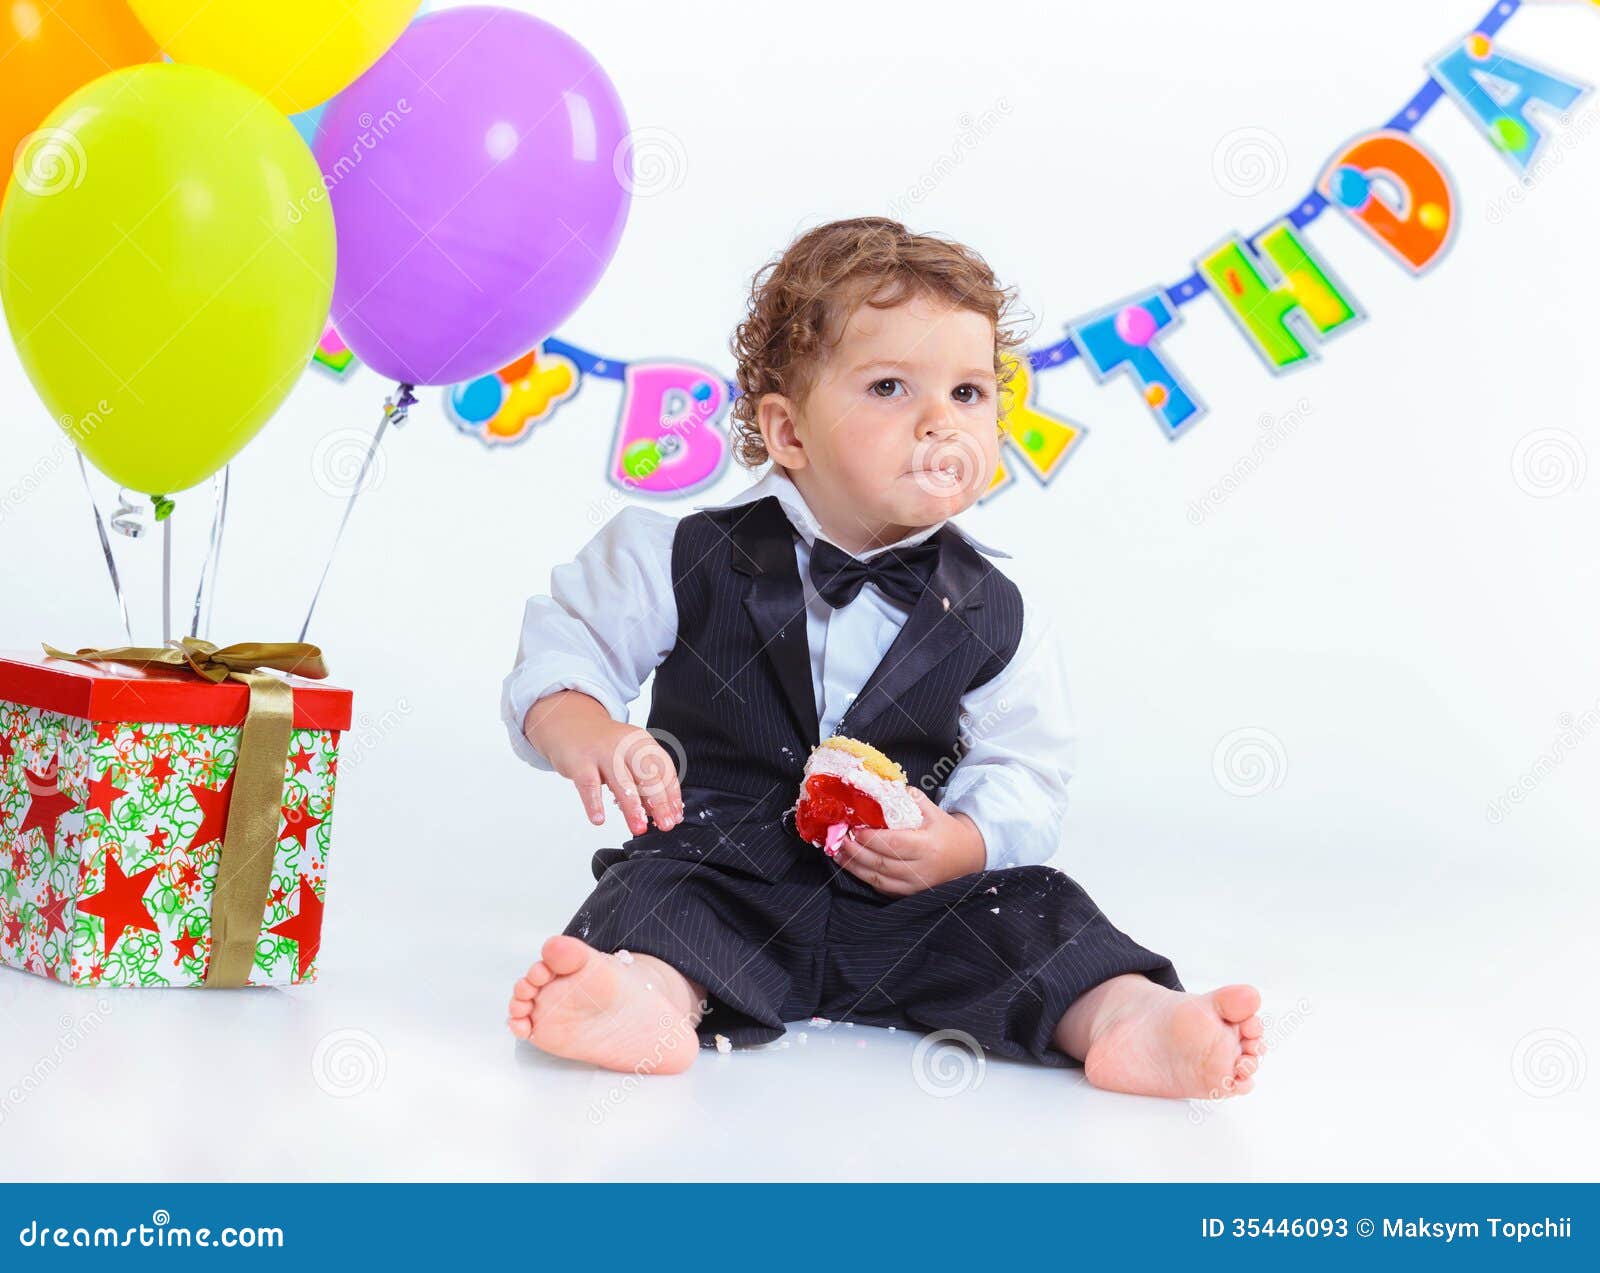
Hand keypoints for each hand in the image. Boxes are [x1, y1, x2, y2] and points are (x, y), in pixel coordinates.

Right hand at [523, 690, 683, 834]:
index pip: (664, 770)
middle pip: (647, 776)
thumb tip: (659, 813)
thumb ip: (642, 783)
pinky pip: (588, 785)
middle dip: (659, 803)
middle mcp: (625, 745)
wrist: (570, 725)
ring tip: (639, 828)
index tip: (676, 816)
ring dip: (632, 808)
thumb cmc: (604, 746)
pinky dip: (594, 803)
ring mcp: (602, 752)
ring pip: (621, 782)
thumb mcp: (628, 758)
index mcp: (642, 743)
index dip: (672, 795)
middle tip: (665, 825)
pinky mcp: (580, 761)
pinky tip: (599, 819)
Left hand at [834, 788, 985, 894]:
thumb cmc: (947, 831)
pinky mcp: (909, 893)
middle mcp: (921, 869)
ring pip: (878, 879)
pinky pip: (881, 887)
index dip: (871, 839)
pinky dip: (864, 876)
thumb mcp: (933, 811)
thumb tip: (880, 786)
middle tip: (839, 838)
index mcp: (928, 846)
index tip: (854, 829)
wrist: (968, 856)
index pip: (894, 844)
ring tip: (838, 851)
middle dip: (856, 852)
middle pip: (882, 863)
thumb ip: (908, 798)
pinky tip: (851, 865)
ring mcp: (915, 885)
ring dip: (854, 866)